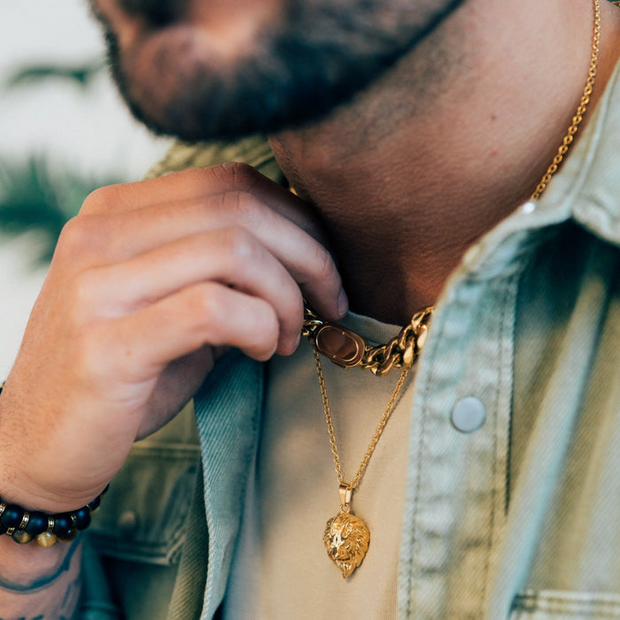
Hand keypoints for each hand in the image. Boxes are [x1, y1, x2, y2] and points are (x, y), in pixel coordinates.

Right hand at [0, 163, 345, 511]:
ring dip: (286, 296)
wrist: (43, 445)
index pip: (228, 182)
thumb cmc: (127, 371)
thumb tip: (302, 247)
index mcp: (116, 213)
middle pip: (239, 208)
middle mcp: (100, 233)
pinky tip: (262, 351)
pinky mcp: (106, 343)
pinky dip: (260, 326)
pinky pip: (213, 308)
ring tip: (287, 336)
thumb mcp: (171, 301)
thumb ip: (220, 266)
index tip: (324, 265)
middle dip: (309, 255)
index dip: (295, 218)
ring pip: (233, 251)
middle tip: (331, 301)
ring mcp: (97, 284)